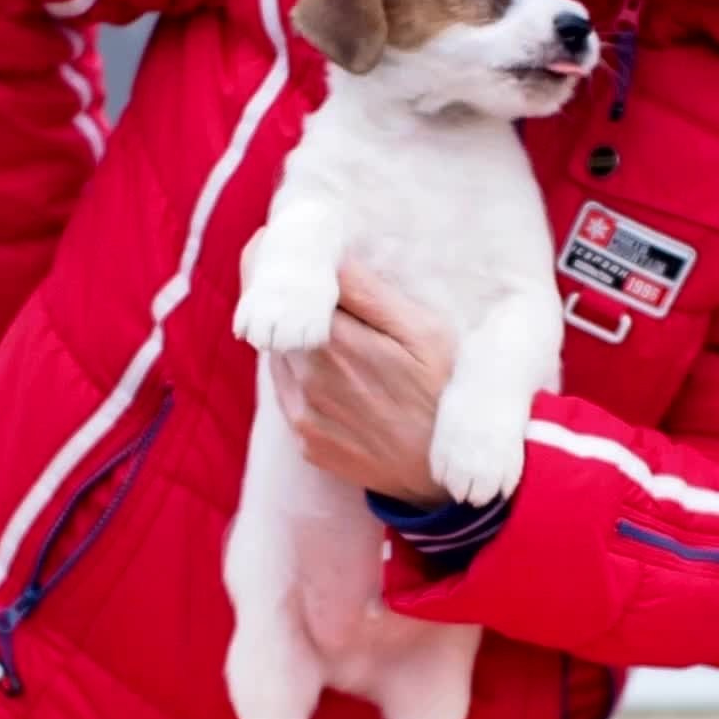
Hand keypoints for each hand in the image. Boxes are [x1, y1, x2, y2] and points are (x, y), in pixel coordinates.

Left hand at [265, 256, 457, 507]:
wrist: (444, 476)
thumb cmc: (443, 394)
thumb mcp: (425, 333)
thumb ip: (370, 296)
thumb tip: (329, 260)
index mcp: (335, 343)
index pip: (285, 289)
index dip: (274, 259)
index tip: (274, 242)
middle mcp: (308, 378)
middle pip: (279, 321)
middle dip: (291, 300)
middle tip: (315, 286)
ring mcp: (302, 414)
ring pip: (281, 356)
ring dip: (298, 338)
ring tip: (336, 335)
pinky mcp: (305, 439)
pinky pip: (290, 393)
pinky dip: (304, 375)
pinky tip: (340, 377)